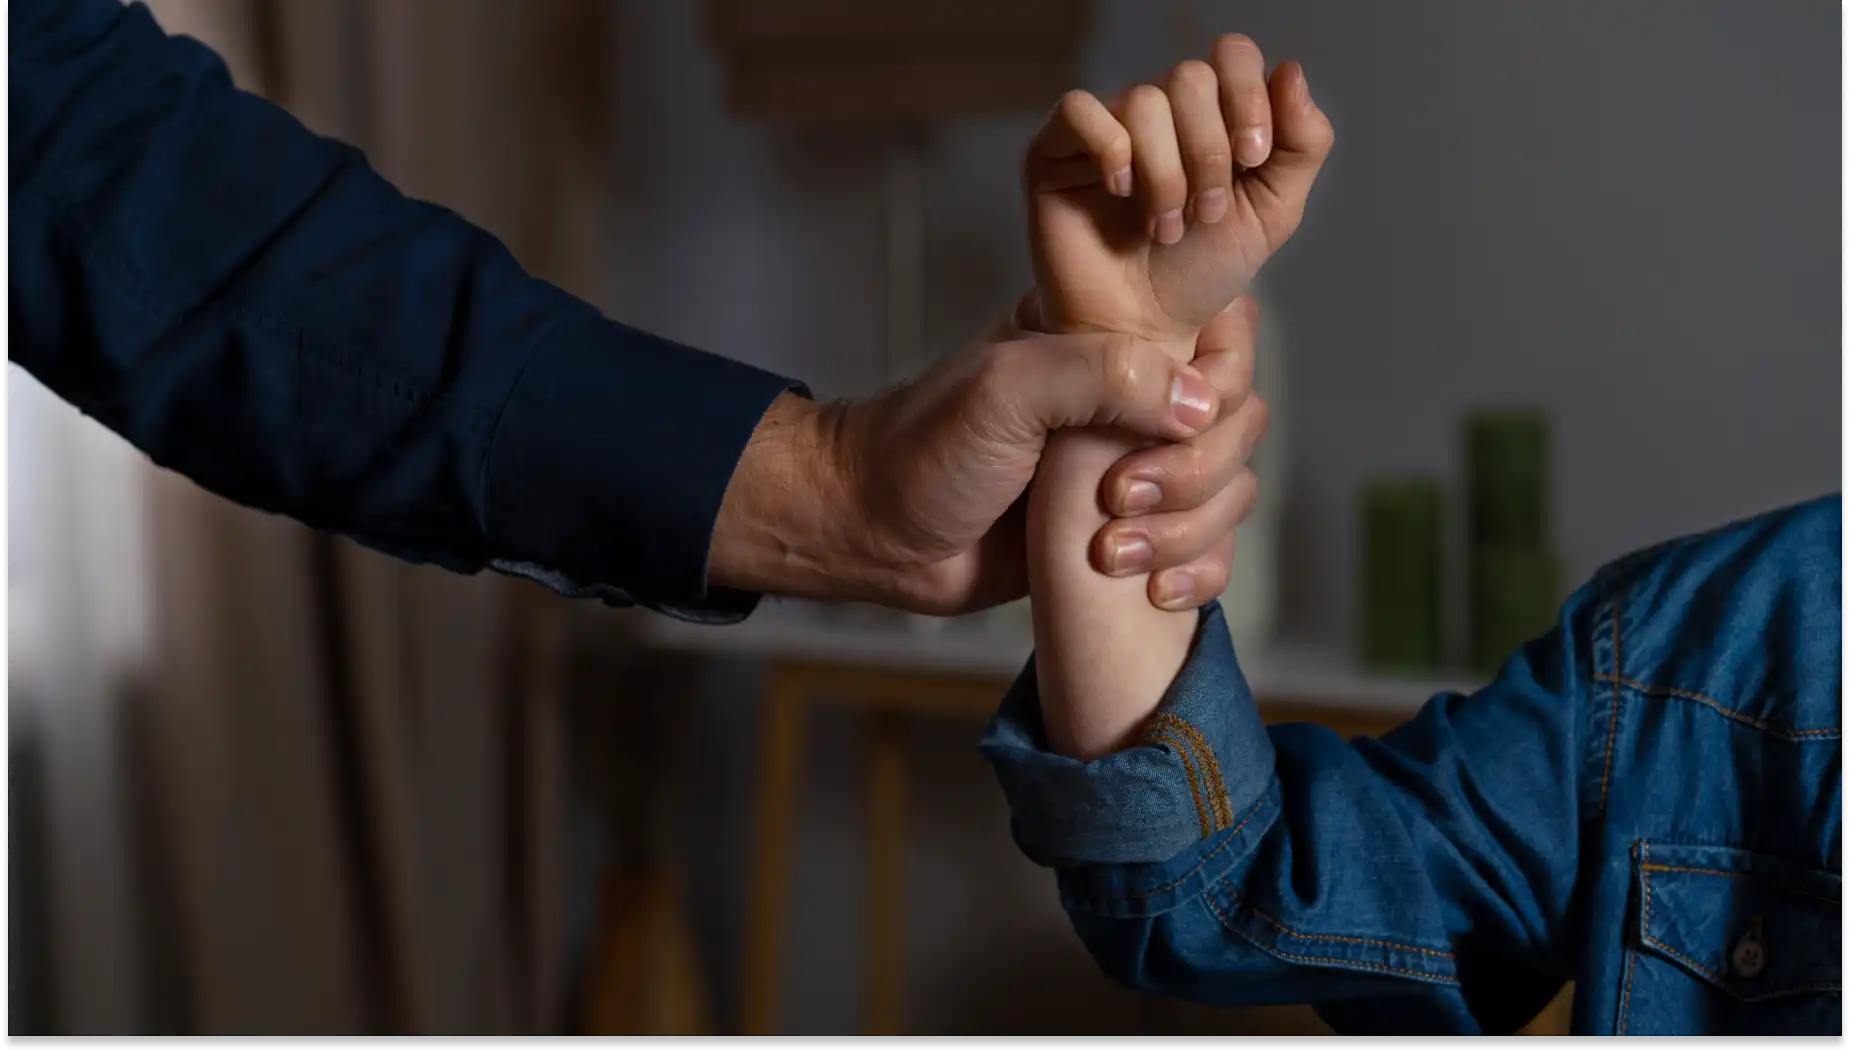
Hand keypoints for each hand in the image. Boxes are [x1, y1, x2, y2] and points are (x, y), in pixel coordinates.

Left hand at [705, 310, 1259, 615]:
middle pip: (1238, 421)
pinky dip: (1199, 573)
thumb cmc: (923, 450)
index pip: (1220, 334)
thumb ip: (1102, 375)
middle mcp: (1134, 397)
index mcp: (1110, 337)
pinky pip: (1208, 550)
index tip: (1172, 422)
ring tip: (1111, 553)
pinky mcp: (1131, 534)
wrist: (875, 535)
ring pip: (1230, 490)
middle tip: (1119, 497)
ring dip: (1189, 530)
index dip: (1217, 381)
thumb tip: (1200, 404)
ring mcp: (1136, 467)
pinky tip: (1154, 590)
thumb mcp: (1005, 388)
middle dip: (1195, 472)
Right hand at [1025, 35, 1333, 343]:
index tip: (1253, 158)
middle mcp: (1158, 111)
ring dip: (1166, 174)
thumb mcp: (1273, 212)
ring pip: (1144, 101)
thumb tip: (1291, 71)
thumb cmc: (1200, 273)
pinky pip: (1080, 110)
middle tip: (1205, 214)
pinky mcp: (1055, 150)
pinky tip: (1120, 194)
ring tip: (1164, 228)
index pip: (1231, 56)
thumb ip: (1302, 144)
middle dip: (1209, 151)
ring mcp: (1106, 127)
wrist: (1145, 331)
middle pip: (1190, 77)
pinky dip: (1111, 151)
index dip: (1248, 97)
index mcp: (1212, 114)